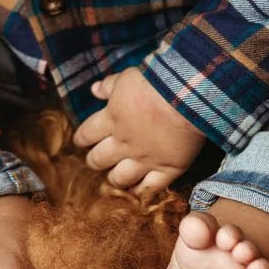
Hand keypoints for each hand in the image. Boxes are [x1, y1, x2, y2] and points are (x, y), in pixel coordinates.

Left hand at [72, 67, 206, 193]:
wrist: (187, 96)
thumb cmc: (156, 82)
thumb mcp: (128, 77)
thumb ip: (110, 86)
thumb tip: (94, 90)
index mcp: (112, 118)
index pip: (87, 134)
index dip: (82, 139)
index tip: (80, 141)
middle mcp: (124, 143)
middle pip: (99, 159)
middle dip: (94, 160)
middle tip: (96, 160)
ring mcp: (145, 159)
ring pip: (119, 178)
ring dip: (114, 179)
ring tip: (114, 178)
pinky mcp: (167, 168)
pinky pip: (150, 188)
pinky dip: (142, 191)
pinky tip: (139, 190)